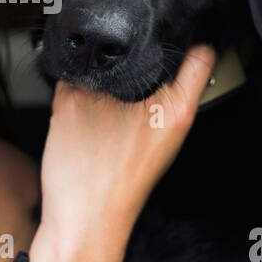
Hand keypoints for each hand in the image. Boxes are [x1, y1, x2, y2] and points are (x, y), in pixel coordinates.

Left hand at [37, 44, 216, 261]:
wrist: (88, 214)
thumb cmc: (127, 181)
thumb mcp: (170, 137)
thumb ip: (182, 90)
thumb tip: (191, 52)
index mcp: (173, 107)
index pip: (194, 56)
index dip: (188, 46)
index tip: (179, 53)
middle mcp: (138, 94)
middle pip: (142, 50)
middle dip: (137, 60)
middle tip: (129, 95)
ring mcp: (100, 92)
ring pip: (105, 59)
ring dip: (104, 71)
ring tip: (103, 107)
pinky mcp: (67, 97)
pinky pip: (74, 73)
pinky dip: (77, 84)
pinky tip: (82, 110)